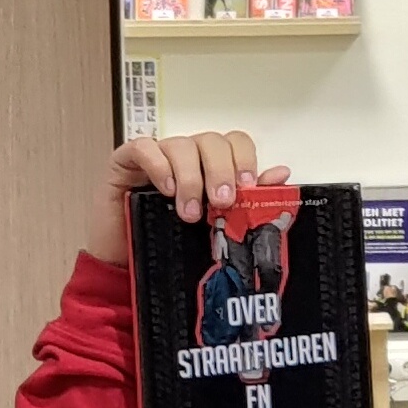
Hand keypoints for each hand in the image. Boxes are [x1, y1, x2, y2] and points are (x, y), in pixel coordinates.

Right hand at [86, 130, 291, 265]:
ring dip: (190, 178)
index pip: (235, 143)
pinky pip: (144, 147)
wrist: (127, 266)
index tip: (247, 188)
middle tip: (221, 201)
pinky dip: (158, 165)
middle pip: (212, 141)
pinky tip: (166, 189)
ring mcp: (158, 156)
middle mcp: (188, 156)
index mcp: (212, 166)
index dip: (245, 160)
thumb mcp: (215, 226)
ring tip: (190, 212)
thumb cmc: (172, 242)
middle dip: (221, 170)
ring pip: (181, 144)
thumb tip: (281, 174)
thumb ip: (247, 200)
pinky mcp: (127, 161)